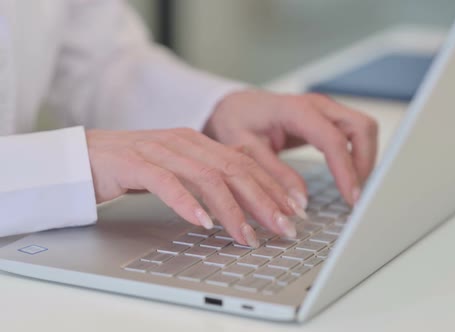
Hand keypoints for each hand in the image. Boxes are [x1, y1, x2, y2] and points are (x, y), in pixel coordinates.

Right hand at [86, 128, 307, 247]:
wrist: (82, 156)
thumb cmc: (133, 166)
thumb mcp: (179, 166)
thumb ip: (209, 171)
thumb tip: (245, 186)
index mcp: (199, 142)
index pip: (245, 164)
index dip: (272, 188)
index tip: (293, 212)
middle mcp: (184, 142)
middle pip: (234, 170)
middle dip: (264, 201)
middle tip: (284, 228)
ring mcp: (159, 150)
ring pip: (207, 178)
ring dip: (232, 210)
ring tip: (249, 235)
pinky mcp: (133, 163)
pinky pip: (166, 183)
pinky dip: (187, 203)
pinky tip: (202, 223)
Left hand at [204, 90, 378, 206]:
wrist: (234, 106)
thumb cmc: (236, 121)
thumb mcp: (247, 150)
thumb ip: (274, 175)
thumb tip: (301, 202)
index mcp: (295, 109)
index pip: (333, 139)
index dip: (346, 170)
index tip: (351, 198)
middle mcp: (317, 105)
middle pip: (361, 127)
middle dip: (365, 163)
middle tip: (355, 195)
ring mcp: (325, 109)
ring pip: (364, 129)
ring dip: (365, 159)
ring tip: (353, 189)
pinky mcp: (328, 119)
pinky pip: (355, 134)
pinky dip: (358, 155)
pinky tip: (348, 176)